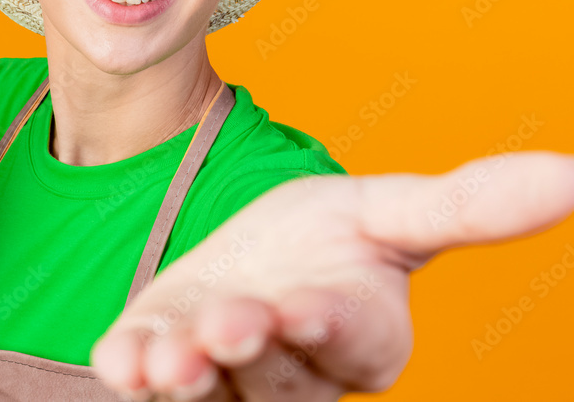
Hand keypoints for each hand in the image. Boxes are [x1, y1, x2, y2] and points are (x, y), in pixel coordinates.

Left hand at [90, 151, 573, 400]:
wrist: (248, 248)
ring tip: (163, 358)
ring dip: (184, 375)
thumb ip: (468, 206)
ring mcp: (221, 375)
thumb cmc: (324, 240)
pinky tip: (122, 357)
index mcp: (353, 336)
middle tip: (223, 327)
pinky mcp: (161, 359)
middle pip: (271, 375)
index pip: (341, 341)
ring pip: (209, 390)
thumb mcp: (388, 213)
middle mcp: (290, 372)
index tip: (299, 310)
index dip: (320, 329)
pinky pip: (146, 377)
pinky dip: (133, 368)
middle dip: (248, 353)